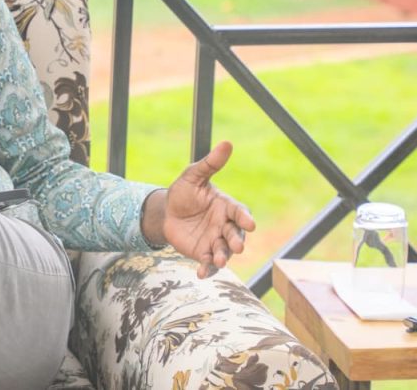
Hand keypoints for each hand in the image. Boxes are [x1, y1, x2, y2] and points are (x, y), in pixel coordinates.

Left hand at [162, 141, 255, 277]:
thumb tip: (227, 143)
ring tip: (219, 260)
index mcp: (226, 206)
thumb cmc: (183, 192)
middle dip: (236, 240)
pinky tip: (201, 274)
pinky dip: (207, 269)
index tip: (250, 224)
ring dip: (223, 256)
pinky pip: (208, 263)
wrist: (166, 212)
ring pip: (224, 251)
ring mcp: (215, 240)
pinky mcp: (203, 253)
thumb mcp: (193, 176)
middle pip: (235, 234)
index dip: (245, 218)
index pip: (239, 212)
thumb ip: (210, 164)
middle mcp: (224, 225)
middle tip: (237, 245)